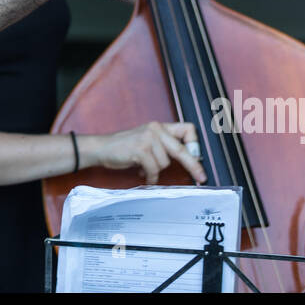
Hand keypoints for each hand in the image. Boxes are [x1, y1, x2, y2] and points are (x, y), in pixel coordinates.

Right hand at [86, 121, 206, 183]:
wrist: (102, 148)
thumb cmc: (125, 147)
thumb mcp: (147, 141)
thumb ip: (164, 147)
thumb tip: (188, 160)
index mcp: (160, 126)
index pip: (187, 129)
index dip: (194, 143)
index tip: (197, 157)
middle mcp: (156, 129)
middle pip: (181, 149)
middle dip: (193, 166)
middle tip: (201, 178)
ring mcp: (148, 138)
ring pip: (165, 163)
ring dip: (155, 170)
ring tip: (144, 167)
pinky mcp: (140, 149)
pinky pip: (153, 169)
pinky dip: (149, 176)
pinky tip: (142, 173)